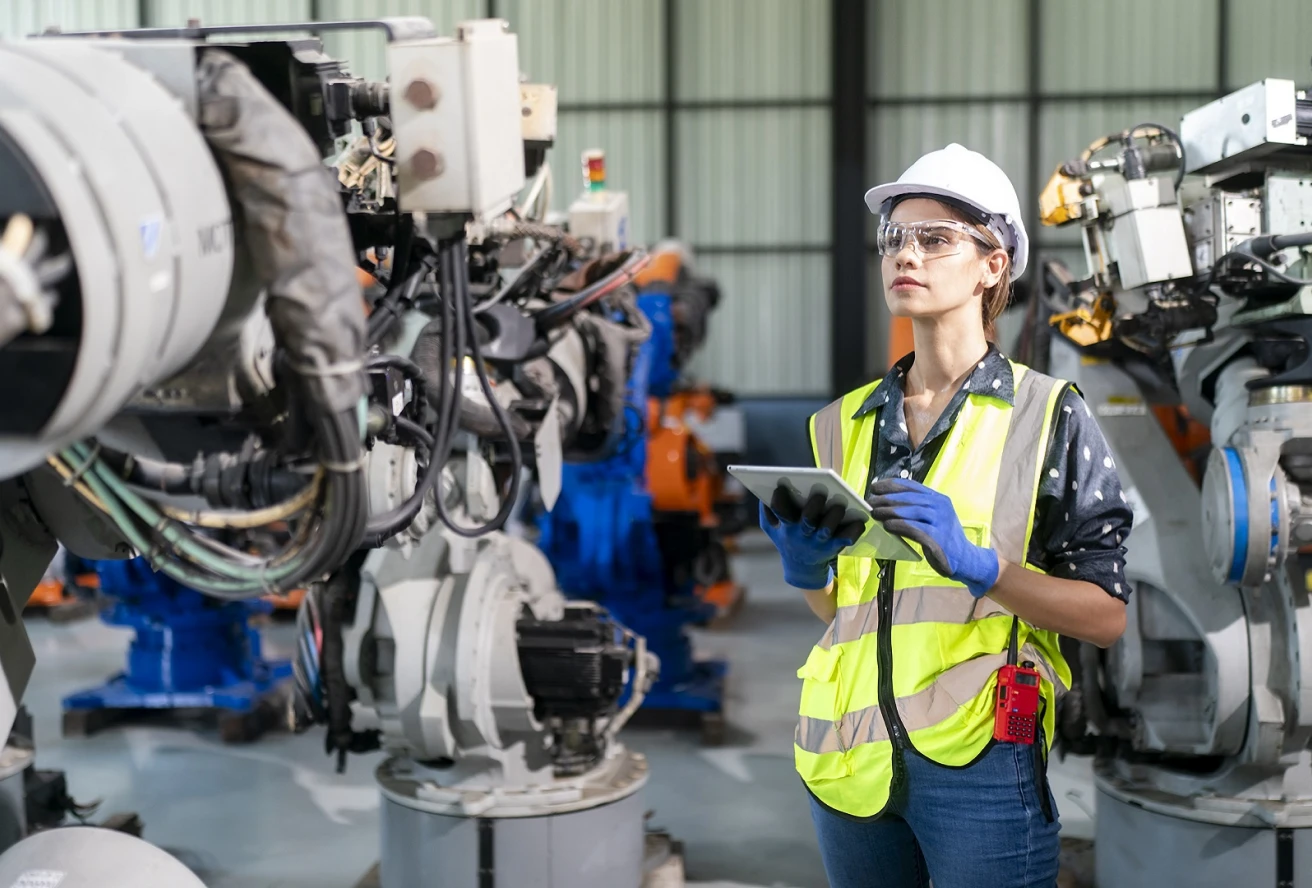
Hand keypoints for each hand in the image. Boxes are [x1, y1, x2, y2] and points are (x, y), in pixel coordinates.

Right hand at [759, 485, 864, 589]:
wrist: (802, 568)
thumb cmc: (787, 539)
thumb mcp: (772, 529)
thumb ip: (767, 512)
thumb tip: (769, 491)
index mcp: (787, 527)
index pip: (779, 512)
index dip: (778, 500)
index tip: (781, 486)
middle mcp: (802, 535)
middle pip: (807, 522)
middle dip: (813, 507)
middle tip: (820, 493)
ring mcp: (819, 542)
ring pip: (827, 530)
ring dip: (833, 517)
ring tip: (841, 504)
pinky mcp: (834, 546)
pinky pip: (846, 539)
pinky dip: (854, 531)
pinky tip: (859, 520)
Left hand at [866, 478, 998, 597]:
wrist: (965, 560)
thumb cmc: (944, 538)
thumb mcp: (933, 518)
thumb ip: (916, 509)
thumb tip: (886, 503)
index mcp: (939, 499)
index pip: (912, 486)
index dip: (891, 485)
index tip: (875, 487)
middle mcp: (941, 507)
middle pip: (909, 498)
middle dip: (886, 498)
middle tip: (869, 502)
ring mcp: (940, 522)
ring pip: (910, 511)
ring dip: (889, 511)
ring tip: (874, 513)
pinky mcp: (938, 538)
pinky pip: (914, 529)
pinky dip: (899, 526)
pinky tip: (887, 526)